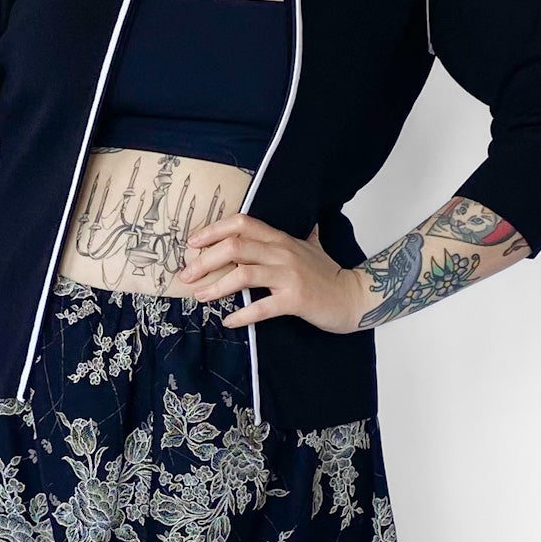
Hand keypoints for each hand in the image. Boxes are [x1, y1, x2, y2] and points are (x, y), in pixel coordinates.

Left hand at [177, 212, 368, 333]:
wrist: (354, 298)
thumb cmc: (329, 275)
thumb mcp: (313, 247)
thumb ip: (304, 234)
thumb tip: (308, 220)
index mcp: (281, 239)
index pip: (242, 224)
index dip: (213, 230)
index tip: (192, 244)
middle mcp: (283, 253)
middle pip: (235, 247)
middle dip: (204, 260)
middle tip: (186, 275)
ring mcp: (289, 276)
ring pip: (243, 274)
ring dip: (216, 286)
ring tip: (200, 296)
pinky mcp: (295, 299)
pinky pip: (261, 307)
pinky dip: (241, 315)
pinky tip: (228, 321)